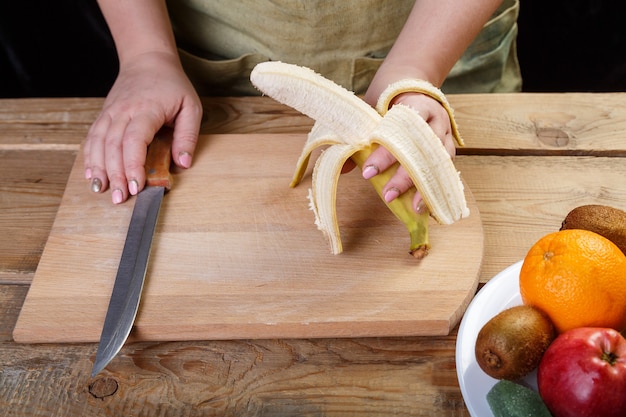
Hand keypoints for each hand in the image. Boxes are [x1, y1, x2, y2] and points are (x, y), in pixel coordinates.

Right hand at [83, 51, 201, 203]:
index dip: (133, 164)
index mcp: (146, 109)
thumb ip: (188, 136)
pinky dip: (90, 158)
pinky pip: (92, 138)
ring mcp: (110, 113)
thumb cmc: (172, 85)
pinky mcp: (104, 116)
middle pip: (113, 146)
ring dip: (99, 169)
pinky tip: (92, 175)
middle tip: (120, 197)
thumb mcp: (191, 107)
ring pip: (98, 143)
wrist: (147, 60)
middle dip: (115, 174)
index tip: (137, 185)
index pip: (135, 140)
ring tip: (102, 191)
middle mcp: (123, 111)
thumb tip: (183, 163)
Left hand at [349, 93, 455, 212]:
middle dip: (405, 176)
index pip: (401, 132)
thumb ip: (358, 133)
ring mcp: (445, 134)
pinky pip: (446, 170)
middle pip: (422, 150)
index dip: (385, 154)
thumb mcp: (370, 107)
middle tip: (388, 195)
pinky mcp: (449, 147)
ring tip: (415, 207)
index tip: (367, 172)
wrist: (411, 81)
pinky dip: (437, 187)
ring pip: (438, 162)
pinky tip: (429, 206)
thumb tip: (342, 167)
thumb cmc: (387, 97)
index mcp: (416, 104)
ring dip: (425, 186)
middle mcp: (436, 119)